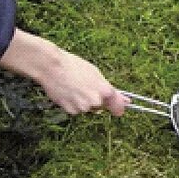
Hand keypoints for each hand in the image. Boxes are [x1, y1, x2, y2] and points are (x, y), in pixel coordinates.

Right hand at [0, 28, 128, 115]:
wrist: (52, 67)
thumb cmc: (74, 66)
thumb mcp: (96, 74)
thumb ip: (111, 90)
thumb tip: (127, 101)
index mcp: (105, 91)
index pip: (118, 107)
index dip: (118, 107)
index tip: (118, 109)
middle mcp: (96, 102)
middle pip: (101, 106)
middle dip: (96, 100)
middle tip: (86, 87)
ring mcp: (82, 107)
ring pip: (87, 108)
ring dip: (83, 102)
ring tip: (75, 87)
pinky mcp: (70, 111)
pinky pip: (76, 110)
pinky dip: (73, 104)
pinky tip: (68, 92)